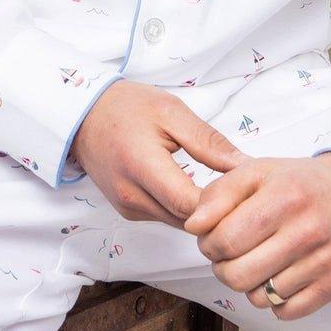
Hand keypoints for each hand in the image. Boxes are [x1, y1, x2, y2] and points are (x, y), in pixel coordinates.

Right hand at [72, 80, 249, 229]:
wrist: (85, 116)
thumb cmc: (129, 107)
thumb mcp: (172, 112)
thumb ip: (208, 142)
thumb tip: (244, 165)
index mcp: (142, 167)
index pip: (190, 204)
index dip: (221, 202)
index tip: (243, 188)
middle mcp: (131, 196)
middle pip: (186, 220)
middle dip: (216, 209)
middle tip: (241, 189)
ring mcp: (128, 208)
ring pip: (178, 223)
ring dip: (201, 211)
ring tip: (222, 188)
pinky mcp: (128, 211)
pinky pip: (165, 217)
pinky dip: (184, 208)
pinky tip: (196, 189)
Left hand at [181, 151, 330, 320]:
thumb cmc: (299, 182)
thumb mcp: (257, 171)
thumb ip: (219, 193)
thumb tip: (193, 226)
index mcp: (285, 196)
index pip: (225, 240)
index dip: (209, 244)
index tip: (214, 237)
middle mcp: (308, 229)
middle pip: (238, 276)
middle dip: (223, 268)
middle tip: (231, 254)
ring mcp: (325, 260)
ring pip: (260, 298)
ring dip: (249, 284)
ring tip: (258, 261)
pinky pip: (286, 312)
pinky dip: (275, 300)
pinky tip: (280, 274)